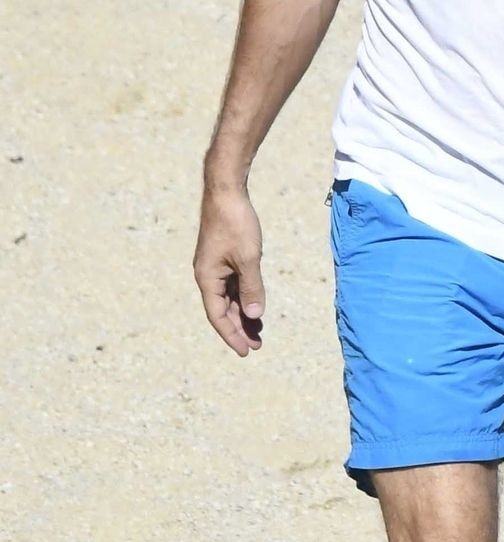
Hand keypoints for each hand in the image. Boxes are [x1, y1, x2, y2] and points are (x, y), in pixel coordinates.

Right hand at [193, 182, 265, 356]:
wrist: (226, 190)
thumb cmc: (235, 223)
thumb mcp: (249, 258)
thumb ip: (252, 288)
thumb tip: (256, 315)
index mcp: (207, 279)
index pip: (218, 317)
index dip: (232, 335)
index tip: (246, 352)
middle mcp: (207, 275)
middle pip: (222, 309)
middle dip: (239, 327)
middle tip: (256, 344)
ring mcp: (214, 265)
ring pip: (228, 296)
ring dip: (242, 311)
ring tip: (258, 328)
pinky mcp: (222, 255)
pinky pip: (232, 282)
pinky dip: (243, 294)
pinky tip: (255, 302)